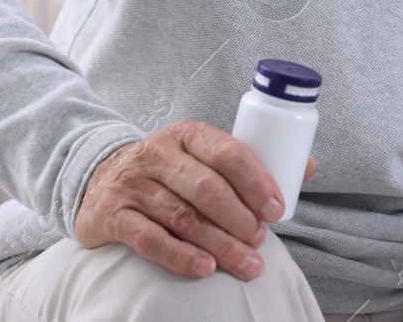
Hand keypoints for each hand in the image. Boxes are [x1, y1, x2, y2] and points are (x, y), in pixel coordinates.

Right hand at [75, 120, 316, 280]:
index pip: (226, 152)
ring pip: (183, 217)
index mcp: (187, 134)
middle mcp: (158, 155)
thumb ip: (248, 161)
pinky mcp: (112, 216)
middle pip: (207, 188)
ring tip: (247, 263)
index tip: (275, 208)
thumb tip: (305, 167)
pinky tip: (205, 269)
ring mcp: (133, 186)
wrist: (97, 177)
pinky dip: (180, 256)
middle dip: (240, 217)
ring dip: (220, 244)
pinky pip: (150, 239)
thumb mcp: (200, 153)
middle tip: (260, 240)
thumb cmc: (167, 170)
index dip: (255, 180)